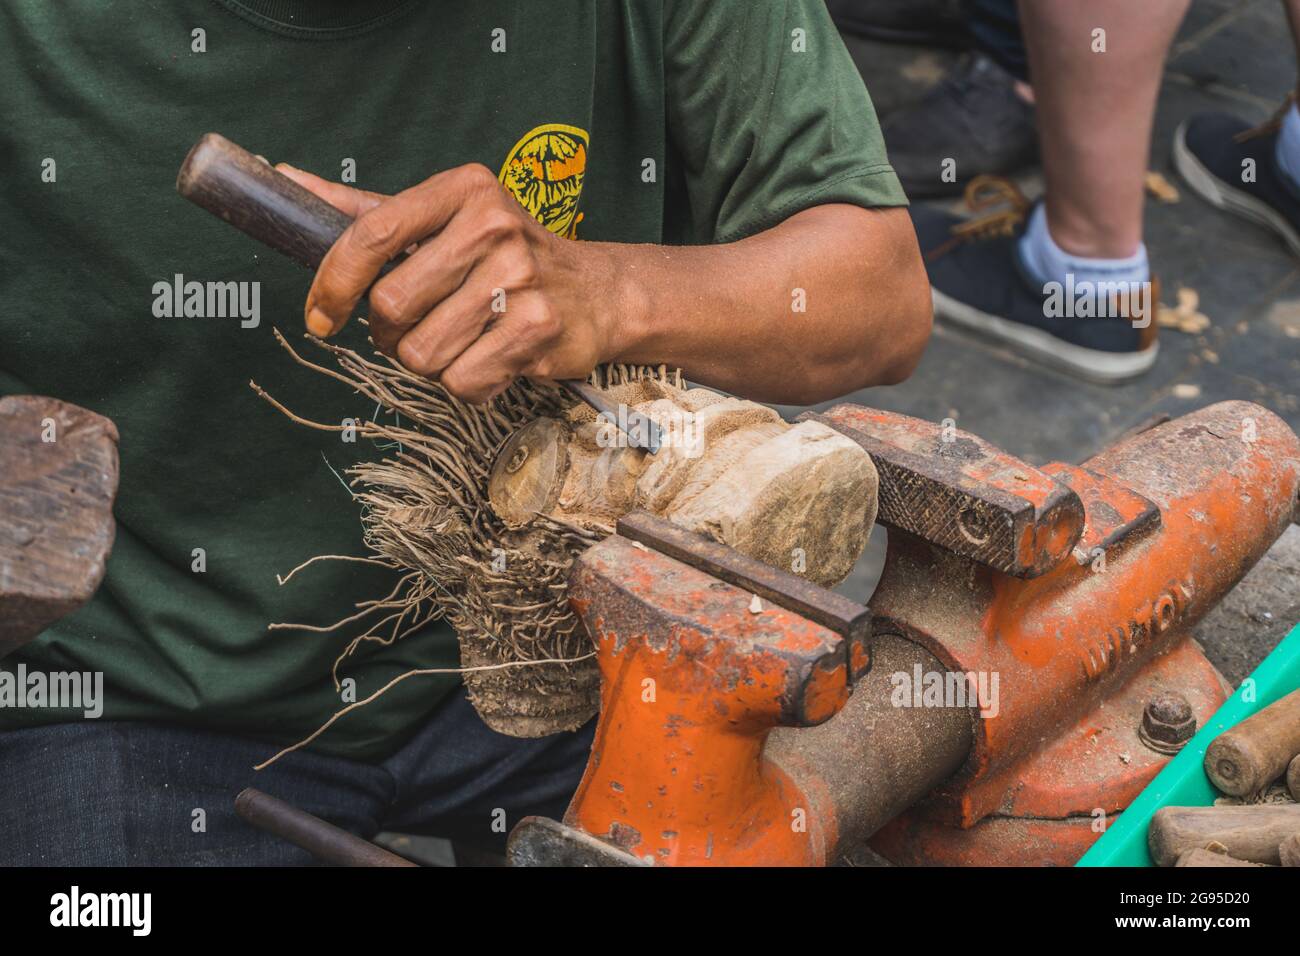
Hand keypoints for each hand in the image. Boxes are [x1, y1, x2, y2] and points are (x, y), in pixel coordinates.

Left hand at [278, 163, 616, 403]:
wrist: (598, 293)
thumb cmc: (505, 257)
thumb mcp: (443, 219)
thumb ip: (367, 210)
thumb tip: (286, 180)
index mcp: (464, 190)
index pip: (372, 236)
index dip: (333, 283)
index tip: (321, 314)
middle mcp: (494, 226)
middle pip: (390, 306)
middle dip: (390, 332)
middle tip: (415, 326)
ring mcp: (520, 279)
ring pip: (423, 352)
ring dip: (429, 361)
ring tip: (460, 340)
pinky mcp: (538, 329)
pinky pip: (463, 380)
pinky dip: (467, 382)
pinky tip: (490, 358)